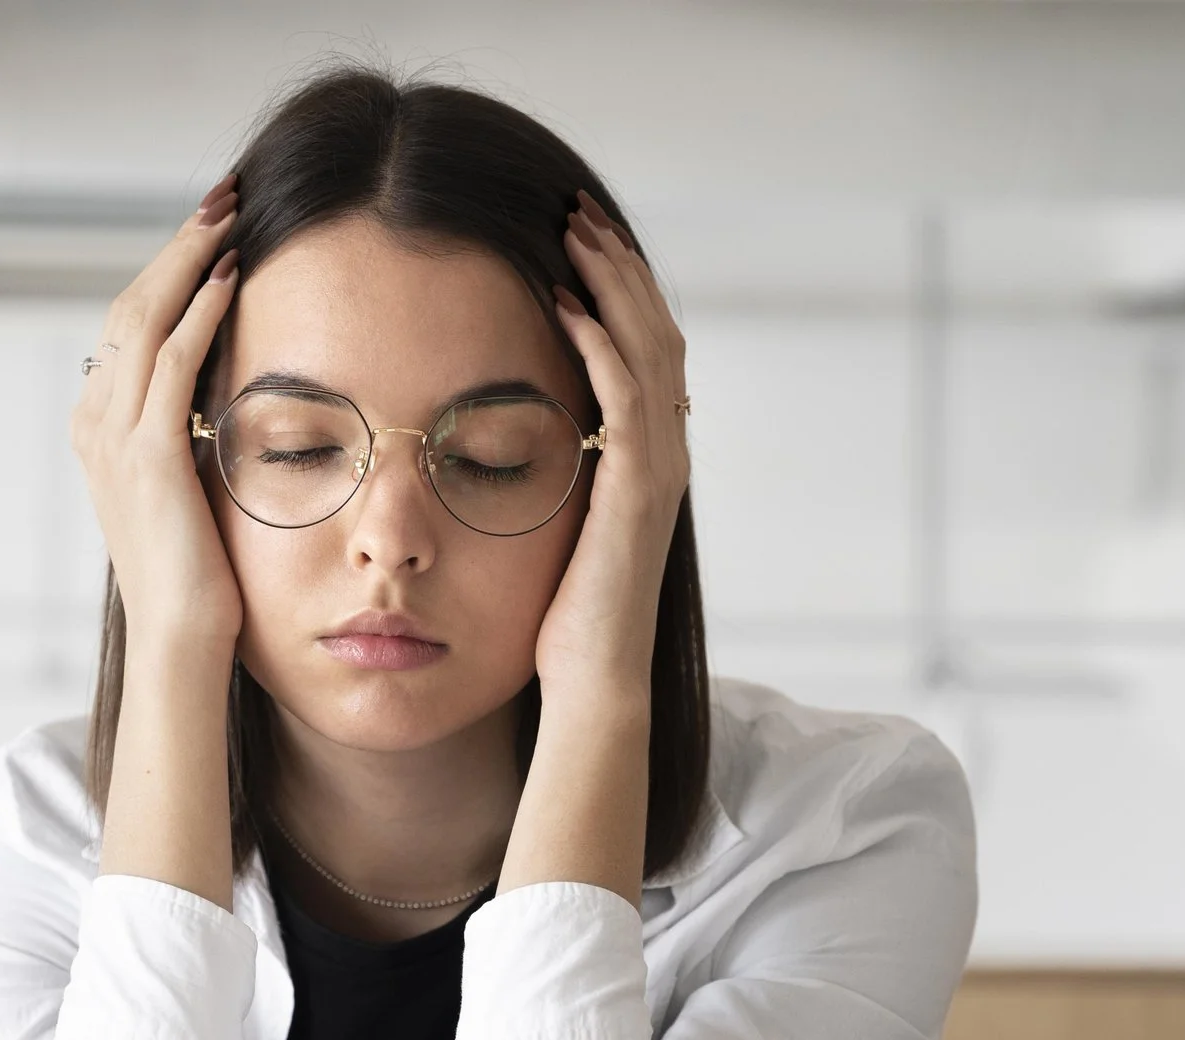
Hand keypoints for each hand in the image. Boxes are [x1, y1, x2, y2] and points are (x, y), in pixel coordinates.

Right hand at [71, 173, 244, 651]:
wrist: (183, 641)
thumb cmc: (199, 577)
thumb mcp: (190, 487)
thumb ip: (192, 434)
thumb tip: (228, 390)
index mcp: (100, 426)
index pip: (129, 324)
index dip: (168, 268)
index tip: (213, 227)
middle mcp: (95, 422)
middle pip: (129, 305)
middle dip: (177, 244)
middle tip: (224, 195)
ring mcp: (114, 438)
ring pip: (144, 319)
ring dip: (187, 258)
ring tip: (230, 213)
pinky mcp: (148, 458)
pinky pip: (171, 363)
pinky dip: (199, 312)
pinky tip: (231, 276)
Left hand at [542, 188, 691, 699]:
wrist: (594, 684)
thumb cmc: (566, 621)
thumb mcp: (563, 529)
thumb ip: (561, 478)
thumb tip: (519, 439)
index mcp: (651, 458)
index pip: (647, 351)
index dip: (620, 290)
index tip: (577, 242)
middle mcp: (666, 454)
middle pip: (656, 332)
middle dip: (617, 266)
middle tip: (576, 211)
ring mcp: (658, 470)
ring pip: (648, 349)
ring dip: (611, 284)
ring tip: (571, 232)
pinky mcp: (637, 490)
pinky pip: (623, 397)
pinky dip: (600, 343)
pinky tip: (564, 305)